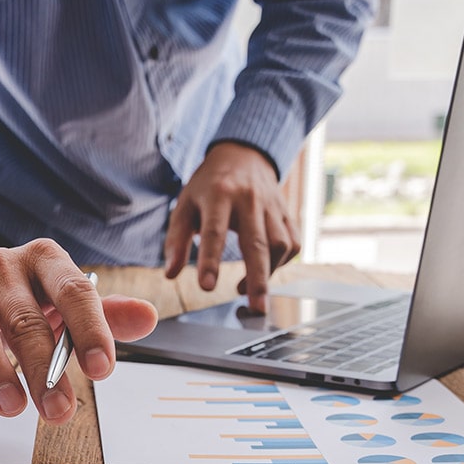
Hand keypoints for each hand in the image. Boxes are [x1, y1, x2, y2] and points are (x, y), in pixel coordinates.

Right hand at [0, 235, 158, 423]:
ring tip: (11, 408)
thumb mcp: (65, 302)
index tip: (101, 370)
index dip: (90, 330)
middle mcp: (2, 266)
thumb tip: (149, 317)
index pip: (73, 290)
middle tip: (58, 411)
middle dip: (43, 369)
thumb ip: (106, 315)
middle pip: (24, 317)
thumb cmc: (24, 298)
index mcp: (45, 260)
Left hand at [164, 143, 300, 311]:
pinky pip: (292, 243)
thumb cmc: (209, 186)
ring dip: (268, 273)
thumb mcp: (185, 205)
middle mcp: (249, 199)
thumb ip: (176, 239)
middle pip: (257, 243)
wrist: (243, 156)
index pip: (214, 231)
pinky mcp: (287, 213)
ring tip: (249, 291)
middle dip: (257, 279)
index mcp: (218, 194)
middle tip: (255, 308)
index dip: (210, 261)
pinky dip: (281, 263)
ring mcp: (272, 206)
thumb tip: (171, 274)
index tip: (207, 288)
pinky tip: (265, 271)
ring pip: (280, 245)